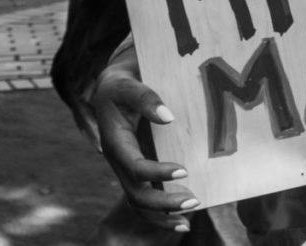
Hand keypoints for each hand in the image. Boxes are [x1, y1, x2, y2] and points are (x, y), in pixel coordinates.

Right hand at [92, 49, 198, 231]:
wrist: (112, 85)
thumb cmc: (123, 82)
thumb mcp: (128, 83)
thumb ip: (145, 97)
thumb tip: (168, 117)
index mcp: (116, 142)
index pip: (134, 167)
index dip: (157, 173)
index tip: (183, 170)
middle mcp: (119, 160)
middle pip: (136, 193)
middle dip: (163, 202)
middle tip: (193, 200)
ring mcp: (126, 168)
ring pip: (138, 203)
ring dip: (163, 214)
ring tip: (189, 218)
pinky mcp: (137, 170)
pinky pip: (144, 199)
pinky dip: (161, 216)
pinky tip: (183, 223)